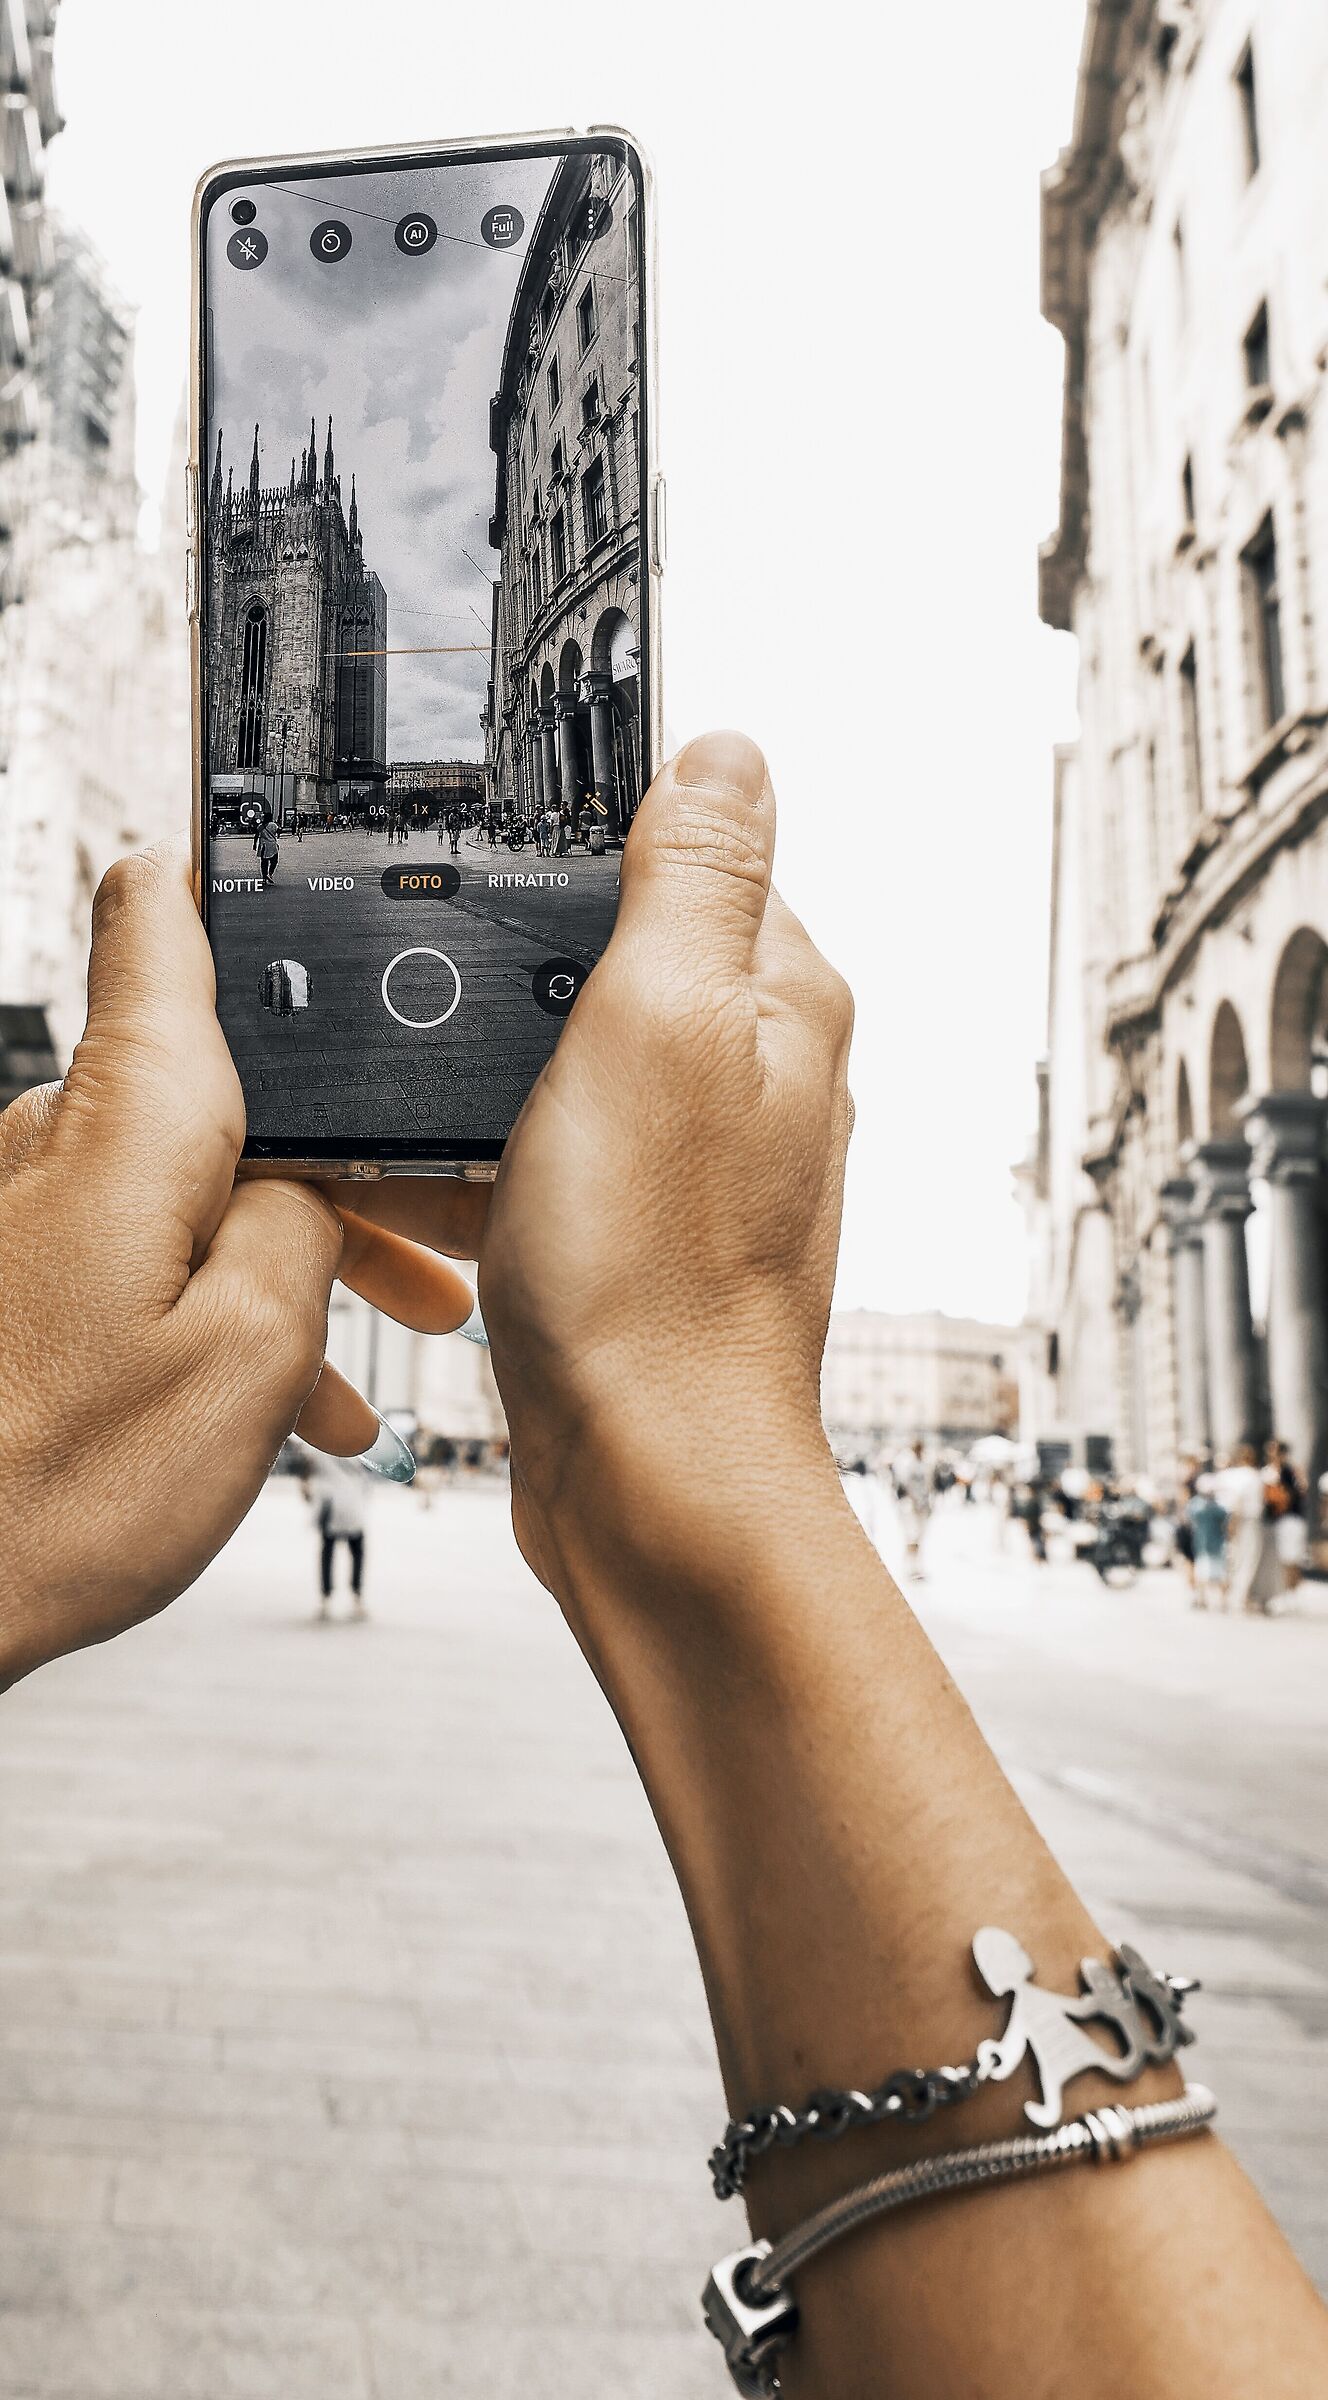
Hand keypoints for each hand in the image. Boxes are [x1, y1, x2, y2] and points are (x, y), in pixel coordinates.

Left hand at [0, 845, 471, 1685]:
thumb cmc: (46, 1488)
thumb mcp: (249, 1351)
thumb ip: (308, 1229)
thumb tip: (321, 1187)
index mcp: (130, 1118)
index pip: (160, 913)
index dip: (231, 864)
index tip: (289, 845)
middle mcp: (62, 1138)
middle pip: (224, 1085)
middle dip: (337, 1163)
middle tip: (431, 1254)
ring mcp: (28, 1206)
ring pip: (191, 1183)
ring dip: (287, 1256)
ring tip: (361, 1364)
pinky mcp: (10, 1271)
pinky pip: (136, 1251)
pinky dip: (213, 1303)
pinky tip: (272, 1402)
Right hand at [327, 731, 854, 1604]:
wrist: (643, 1481)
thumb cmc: (660, 1276)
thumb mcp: (663, 1021)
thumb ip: (693, 875)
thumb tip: (727, 747)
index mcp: (784, 1004)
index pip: (696, 857)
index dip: (588, 842)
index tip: (498, 850)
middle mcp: (751, 1078)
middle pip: (609, 961)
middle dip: (514, 971)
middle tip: (437, 988)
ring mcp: (688, 1164)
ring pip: (556, 1068)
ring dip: (477, 1078)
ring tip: (420, 1107)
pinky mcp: (625, 1238)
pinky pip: (532, 1164)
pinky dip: (468, 1166)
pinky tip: (415, 1190)